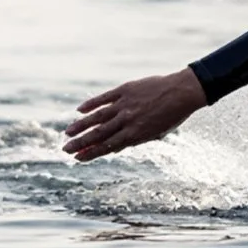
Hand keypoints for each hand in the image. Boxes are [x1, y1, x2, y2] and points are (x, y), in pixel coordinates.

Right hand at [63, 67, 207, 161]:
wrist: (182, 92)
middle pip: (99, 133)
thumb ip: (132, 140)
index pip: (108, 146)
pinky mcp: (126, 89)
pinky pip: (105, 97)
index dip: (91, 153)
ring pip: (98, 116)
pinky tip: (80, 110)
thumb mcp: (154, 134)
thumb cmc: (171, 116)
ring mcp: (125, 104)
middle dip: (81, 143)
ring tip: (68, 132)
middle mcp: (127, 120)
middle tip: (65, 149)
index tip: (77, 158)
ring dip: (81, 125)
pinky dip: (92, 104)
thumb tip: (112, 147)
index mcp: (135, 134)